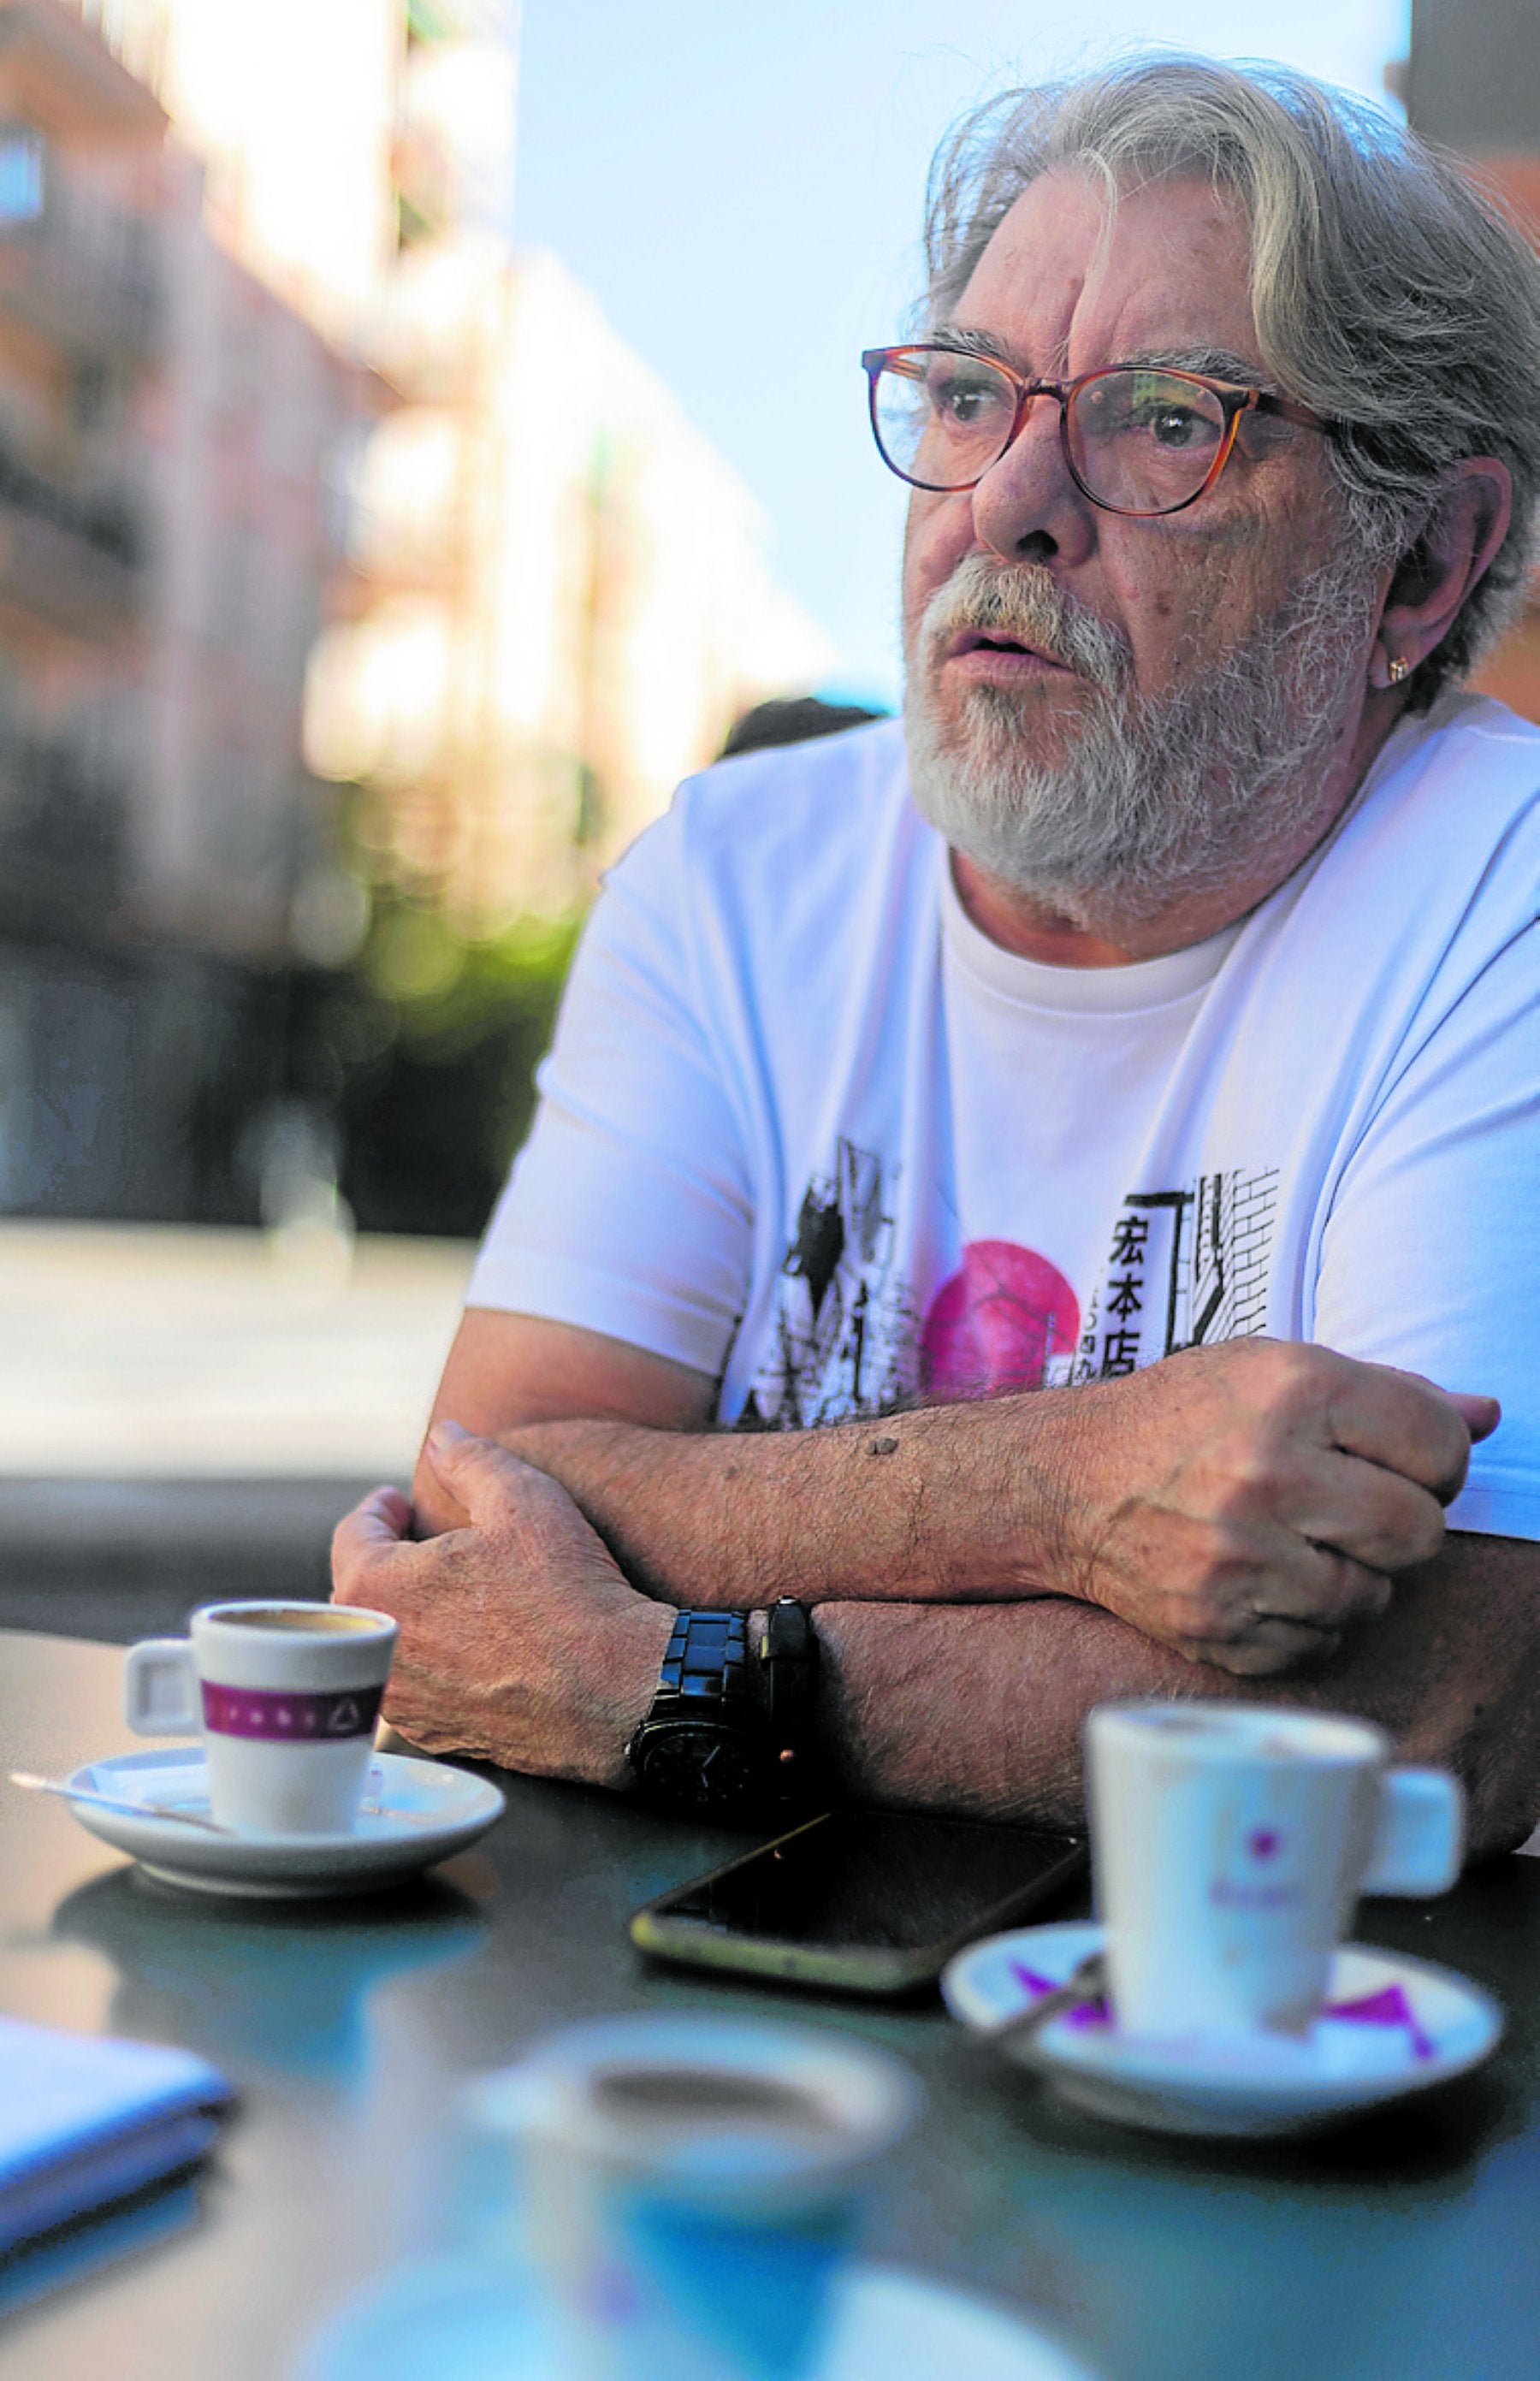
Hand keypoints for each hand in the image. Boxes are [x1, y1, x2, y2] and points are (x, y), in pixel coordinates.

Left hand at [331, 1421, 672, 1786]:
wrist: (616, 1689)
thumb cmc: (567, 1591)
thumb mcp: (523, 1499)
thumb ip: (470, 1459)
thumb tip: (441, 1436)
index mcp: (375, 1589)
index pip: (353, 1534)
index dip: (380, 1509)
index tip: (402, 1501)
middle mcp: (373, 1655)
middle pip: (362, 1590)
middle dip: (388, 1558)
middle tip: (423, 1539)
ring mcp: (402, 1704)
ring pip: (386, 1642)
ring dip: (408, 1612)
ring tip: (449, 1590)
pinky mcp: (434, 1735)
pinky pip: (415, 1687)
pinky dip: (431, 1660)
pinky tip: (475, 1643)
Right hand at [1043, 1339, 1497, 1675]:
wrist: (1065, 1484)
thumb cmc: (1180, 1419)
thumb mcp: (1273, 1371)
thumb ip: (1387, 1393)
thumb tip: (1487, 1415)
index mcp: (1294, 1391)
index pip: (1441, 1445)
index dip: (1436, 1459)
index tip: (1401, 1462)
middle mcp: (1268, 1471)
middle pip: (1420, 1531)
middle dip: (1400, 1524)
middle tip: (1354, 1510)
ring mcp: (1240, 1556)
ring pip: (1373, 1597)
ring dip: (1351, 1577)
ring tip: (1299, 1543)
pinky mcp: (1218, 1624)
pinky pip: (1321, 1646)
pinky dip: (1305, 1623)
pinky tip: (1266, 1581)